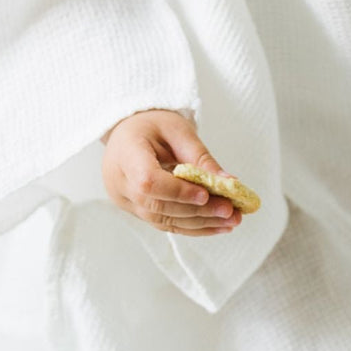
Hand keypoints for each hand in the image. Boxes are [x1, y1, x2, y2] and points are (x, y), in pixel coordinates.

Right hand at [100, 109, 243, 236]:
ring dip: (199, 224)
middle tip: (230, 212)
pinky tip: (215, 226)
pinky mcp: (135, 211)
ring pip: (162, 220)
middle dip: (197, 212)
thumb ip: (200, 157)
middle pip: (157, 206)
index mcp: (126, 154)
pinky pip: (163, 223)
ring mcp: (124, 201)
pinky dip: (191, 226)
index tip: (206, 194)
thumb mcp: (178, 130)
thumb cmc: (153, 124)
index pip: (148, 181)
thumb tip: (228, 182)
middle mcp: (119, 183)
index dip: (178, 192)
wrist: (130, 130)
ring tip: (230, 222)